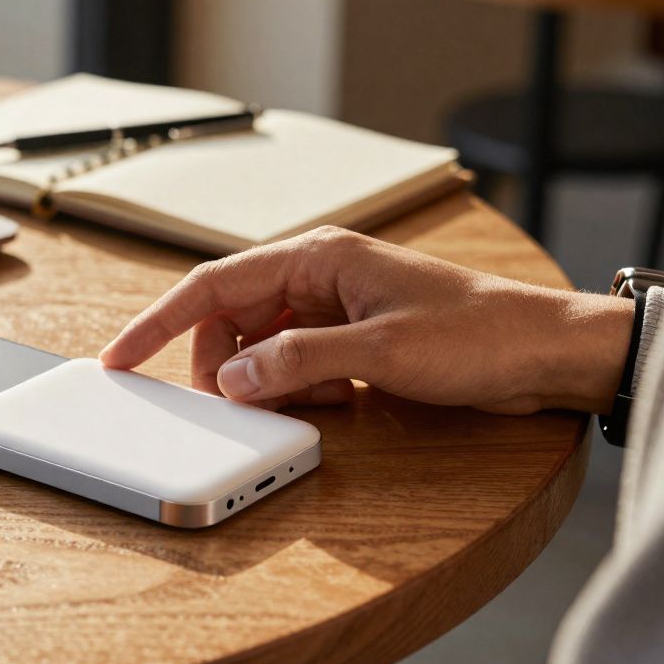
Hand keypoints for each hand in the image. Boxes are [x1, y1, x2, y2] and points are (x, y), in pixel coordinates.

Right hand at [100, 227, 633, 414]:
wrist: (544, 354)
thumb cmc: (476, 335)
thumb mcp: (378, 352)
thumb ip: (295, 361)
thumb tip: (229, 378)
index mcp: (316, 258)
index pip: (213, 285)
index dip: (158, 321)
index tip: (119, 356)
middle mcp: (317, 277)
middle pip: (231, 322)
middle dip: (226, 366)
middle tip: (237, 405)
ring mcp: (333, 309)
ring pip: (262, 348)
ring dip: (270, 382)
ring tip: (315, 401)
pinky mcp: (351, 339)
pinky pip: (296, 364)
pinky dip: (299, 389)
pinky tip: (336, 402)